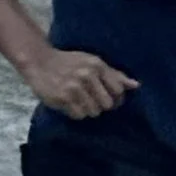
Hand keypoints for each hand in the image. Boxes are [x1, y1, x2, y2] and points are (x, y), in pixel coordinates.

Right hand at [23, 43, 137, 118]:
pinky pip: (78, 115)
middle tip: (87, 97)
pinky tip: (67, 101)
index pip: (119, 91)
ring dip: (85, 108)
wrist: (38, 60)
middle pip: (107, 105)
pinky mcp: (62, 97)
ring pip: (93, 112)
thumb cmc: (69, 62)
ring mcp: (74, 86)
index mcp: (96, 65)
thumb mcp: (91, 62)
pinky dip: (73, 111)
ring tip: (76, 98)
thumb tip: (136, 85)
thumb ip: (114, 74)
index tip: (104, 95)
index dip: (114, 97)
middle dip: (99, 104)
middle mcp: (86, 74)